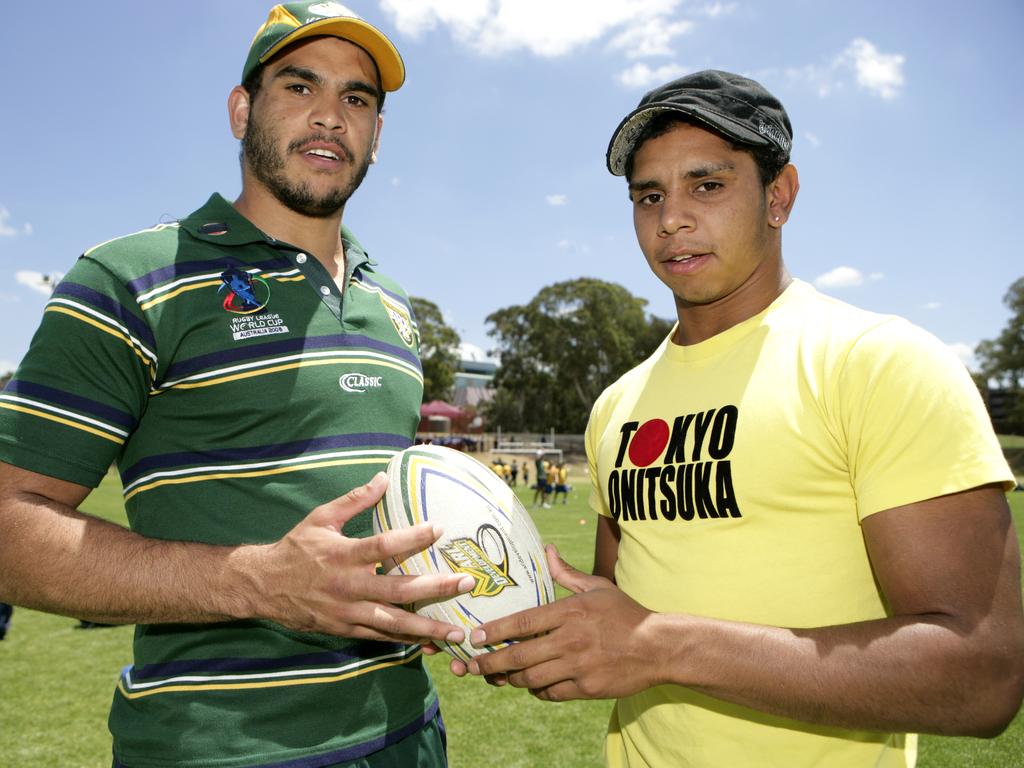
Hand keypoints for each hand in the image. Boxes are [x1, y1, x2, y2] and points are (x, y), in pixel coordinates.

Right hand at [252, 472, 473, 642]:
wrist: (263, 586)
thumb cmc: (296, 548)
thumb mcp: (321, 518)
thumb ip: (354, 500)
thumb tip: (384, 477)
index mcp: (342, 555)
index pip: (383, 546)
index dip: (412, 538)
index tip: (440, 528)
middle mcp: (347, 586)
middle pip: (398, 589)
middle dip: (436, 588)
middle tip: (467, 583)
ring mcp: (347, 612)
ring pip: (394, 622)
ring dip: (428, 627)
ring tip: (458, 630)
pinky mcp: (345, 629)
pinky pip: (380, 637)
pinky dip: (405, 641)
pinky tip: (429, 643)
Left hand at [466, 545, 660, 700]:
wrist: (657, 647)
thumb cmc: (625, 613)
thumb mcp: (598, 587)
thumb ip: (567, 574)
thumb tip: (547, 551)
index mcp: (570, 612)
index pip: (522, 622)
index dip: (495, 631)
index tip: (475, 636)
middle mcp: (571, 641)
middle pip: (519, 656)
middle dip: (490, 663)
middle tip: (472, 665)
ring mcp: (578, 667)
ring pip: (531, 679)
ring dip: (511, 679)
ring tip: (500, 676)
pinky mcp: (587, 689)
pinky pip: (551, 694)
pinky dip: (537, 691)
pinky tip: (532, 685)